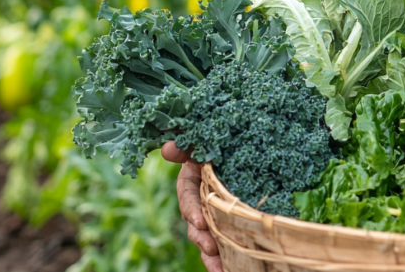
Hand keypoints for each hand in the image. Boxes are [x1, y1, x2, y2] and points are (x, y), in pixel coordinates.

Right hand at [162, 141, 222, 271]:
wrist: (237, 149)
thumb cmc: (215, 146)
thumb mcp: (202, 145)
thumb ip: (187, 148)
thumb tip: (167, 148)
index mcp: (189, 185)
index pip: (187, 200)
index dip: (192, 211)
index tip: (199, 221)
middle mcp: (198, 205)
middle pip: (196, 227)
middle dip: (202, 240)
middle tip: (211, 249)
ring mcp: (212, 217)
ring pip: (209, 240)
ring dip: (213, 257)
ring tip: (222, 270)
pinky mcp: (227, 225)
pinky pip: (226, 244)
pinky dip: (229, 258)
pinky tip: (235, 269)